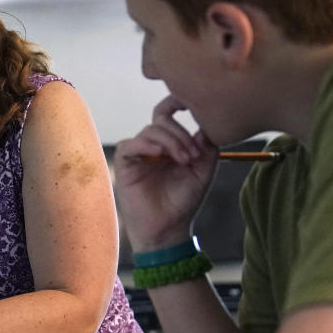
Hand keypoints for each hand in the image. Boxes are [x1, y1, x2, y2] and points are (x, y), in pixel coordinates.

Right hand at [114, 95, 217, 249]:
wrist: (168, 229)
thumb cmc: (183, 202)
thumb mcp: (203, 172)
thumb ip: (207, 148)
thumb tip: (205, 127)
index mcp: (168, 144)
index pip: (167, 114)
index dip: (174, 104)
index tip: (189, 104)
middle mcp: (151, 146)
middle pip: (161, 121)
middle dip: (180, 135)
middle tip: (192, 155)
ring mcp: (137, 154)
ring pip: (150, 131)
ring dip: (170, 142)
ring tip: (183, 161)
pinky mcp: (125, 165)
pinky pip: (130, 145)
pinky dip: (145, 146)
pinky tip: (159, 155)